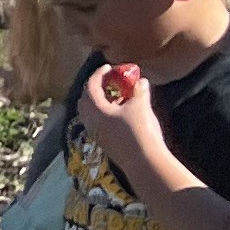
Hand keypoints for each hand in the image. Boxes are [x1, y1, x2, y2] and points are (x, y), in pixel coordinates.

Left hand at [75, 63, 165, 180]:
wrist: (143, 162)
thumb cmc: (140, 130)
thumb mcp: (140, 106)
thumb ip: (139, 91)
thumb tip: (141, 81)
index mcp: (95, 110)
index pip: (90, 86)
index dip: (98, 74)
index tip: (108, 67)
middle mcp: (90, 121)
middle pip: (85, 99)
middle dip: (95, 88)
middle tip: (109, 81)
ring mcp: (95, 133)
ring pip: (91, 112)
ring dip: (101, 101)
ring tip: (118, 96)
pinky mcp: (104, 142)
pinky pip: (98, 122)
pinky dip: (105, 113)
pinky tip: (121, 112)